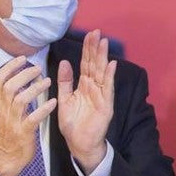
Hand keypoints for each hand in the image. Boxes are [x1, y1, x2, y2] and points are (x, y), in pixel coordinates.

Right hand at [0, 57, 55, 175]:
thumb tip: (23, 74)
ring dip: (35, 89)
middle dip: (24, 74)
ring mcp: (13, 121)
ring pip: (20, 100)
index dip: (10, 67)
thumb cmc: (10, 130)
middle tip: (38, 68)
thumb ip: (12, 94)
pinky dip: (43, 109)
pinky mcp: (23, 133)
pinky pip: (32, 119)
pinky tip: (53, 102)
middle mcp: (3, 110)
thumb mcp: (5, 110)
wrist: (6, 156)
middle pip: (9, 87)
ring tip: (47, 81)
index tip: (22, 58)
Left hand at [58, 29, 114, 173]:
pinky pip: (107, 88)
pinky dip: (109, 76)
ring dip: (103, 58)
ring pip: (102, 73)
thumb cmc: (72, 123)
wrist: (79, 143)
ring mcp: (101, 95)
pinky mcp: (106, 105)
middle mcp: (94, 87)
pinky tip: (111, 65)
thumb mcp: (64, 100)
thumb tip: (65, 62)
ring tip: (103, 43)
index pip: (86, 63)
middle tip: (96, 32)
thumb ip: (64, 82)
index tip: (89, 34)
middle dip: (95, 49)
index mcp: (83, 85)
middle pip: (94, 64)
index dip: (87, 49)